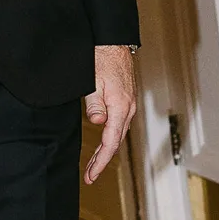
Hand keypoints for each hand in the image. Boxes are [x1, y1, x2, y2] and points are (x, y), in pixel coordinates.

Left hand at [84, 45, 136, 183]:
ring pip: (118, 134)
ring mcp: (128, 104)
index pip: (110, 142)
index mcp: (120, 107)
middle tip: (89, 176)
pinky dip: (110, 138)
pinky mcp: (125, 100)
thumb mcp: (93, 81)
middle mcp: (128, 109)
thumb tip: (97, 122)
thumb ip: (95, 103)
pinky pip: (119, 125)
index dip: (100, 161)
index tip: (91, 175)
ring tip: (93, 164)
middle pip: (115, 142)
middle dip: (102, 161)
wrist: (114, 42)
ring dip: (106, 151)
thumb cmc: (102, 59)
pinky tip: (104, 142)